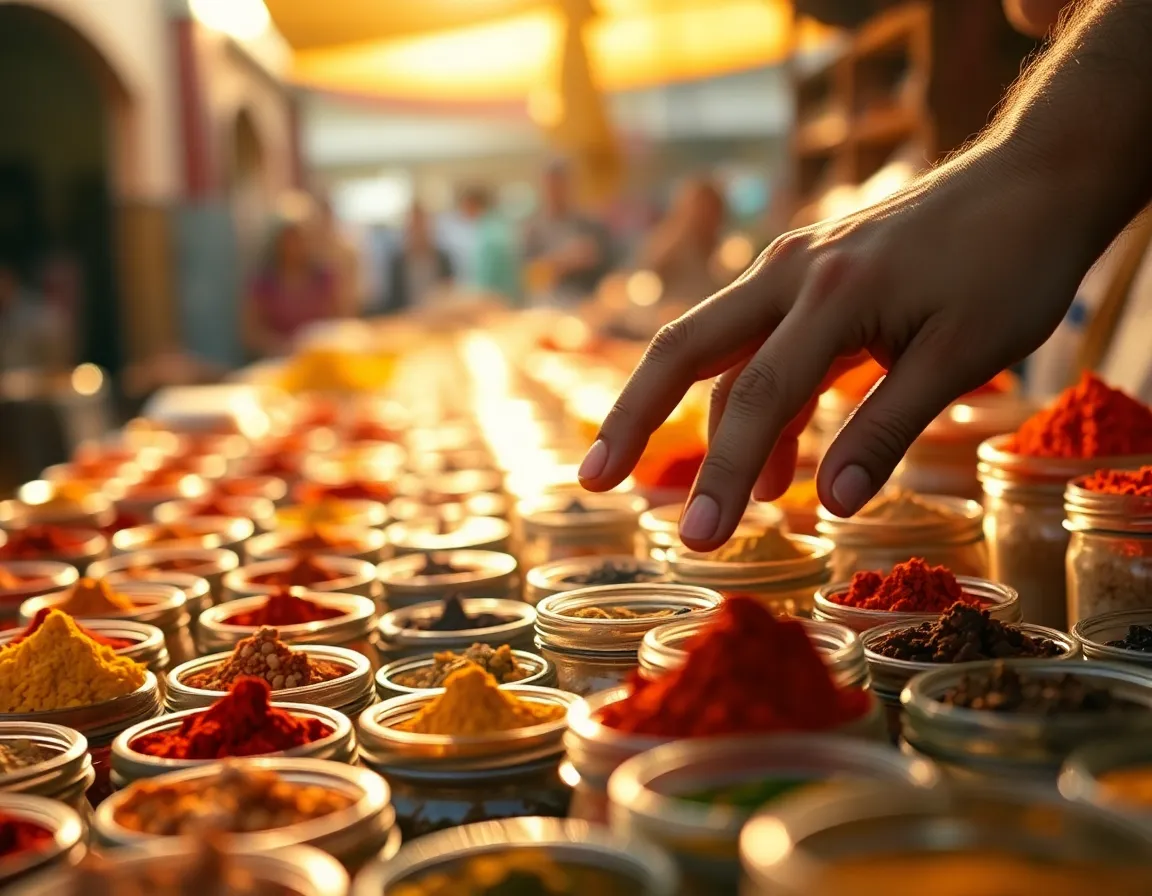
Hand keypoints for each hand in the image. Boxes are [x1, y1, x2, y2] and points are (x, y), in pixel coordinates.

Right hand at [578, 145, 1094, 550]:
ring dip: (706, 427)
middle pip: (683, 350)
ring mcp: (794, 271)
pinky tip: (779, 465)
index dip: (721, 474)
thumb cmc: (1011, 260)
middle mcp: (791, 275)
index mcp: (829, 294)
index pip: (754, 397)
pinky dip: (759, 405)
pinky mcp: (810, 278)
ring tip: (717, 508)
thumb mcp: (962, 353)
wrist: (1036, 176)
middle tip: (593, 483)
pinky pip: (763, 346)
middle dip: (633, 419)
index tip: (697, 539)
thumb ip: (888, 427)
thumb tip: (830, 504)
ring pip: (718, 351)